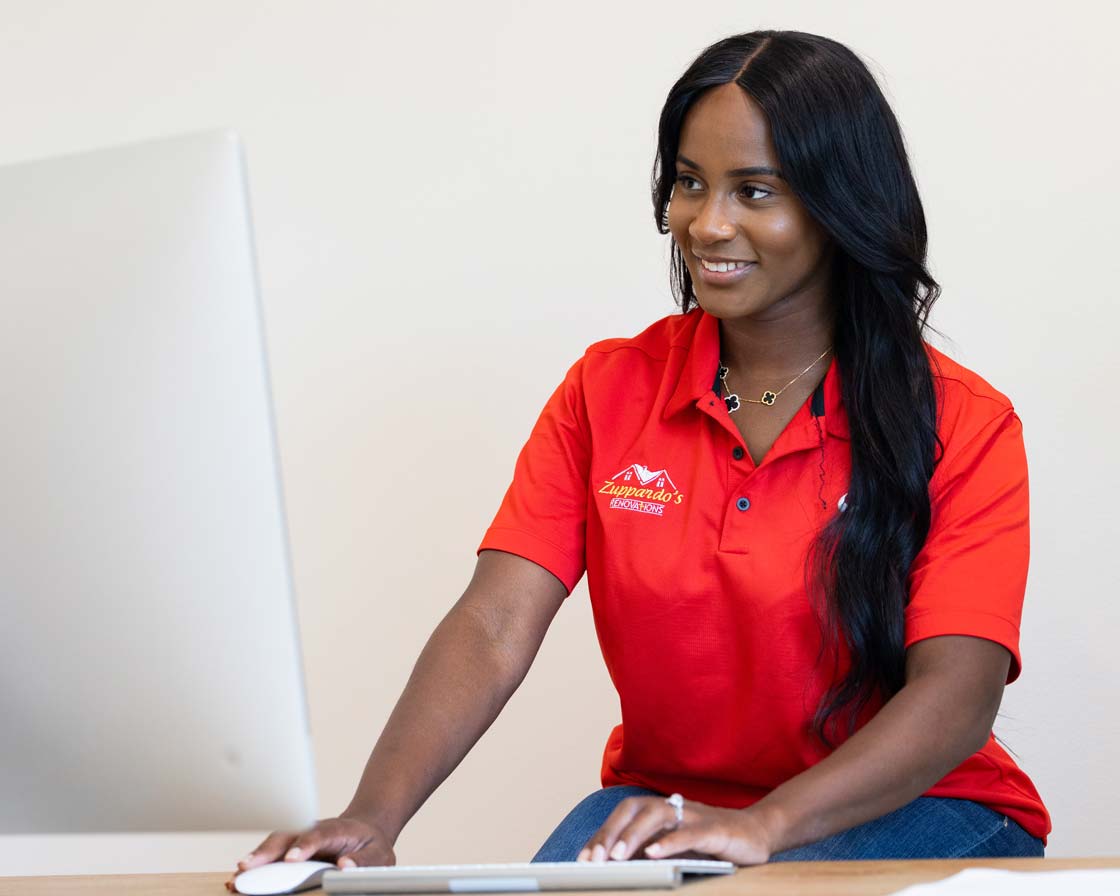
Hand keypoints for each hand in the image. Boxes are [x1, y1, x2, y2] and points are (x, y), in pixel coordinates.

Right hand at [226, 813, 395, 890]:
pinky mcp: (292, 849)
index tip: (291, 859)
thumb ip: (364, 861)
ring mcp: (300, 838)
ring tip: (237, 878)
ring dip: (255, 859)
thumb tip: (345, 867)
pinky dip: (255, 866)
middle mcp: (313, 830)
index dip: (304, 845)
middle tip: (247, 867)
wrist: (366, 830)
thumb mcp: (379, 854)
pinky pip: (271, 855)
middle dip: (267, 851)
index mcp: (337, 830)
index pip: (318, 834)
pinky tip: (239, 880)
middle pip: (287, 836)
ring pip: (274, 844)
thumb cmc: (371, 845)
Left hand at [576, 794, 774, 865]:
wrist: (758, 832)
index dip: (602, 833)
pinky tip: (654, 854)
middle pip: (634, 810)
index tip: (583, 859)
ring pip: (657, 816)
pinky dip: (670, 842)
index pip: (624, 815)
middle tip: (593, 860)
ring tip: (616, 858)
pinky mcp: (716, 829)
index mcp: (661, 810)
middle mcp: (674, 807)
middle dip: (611, 833)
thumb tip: (615, 867)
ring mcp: (694, 815)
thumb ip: (650, 850)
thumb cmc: (711, 843)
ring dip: (633, 835)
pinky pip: (690, 833)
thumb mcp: (676, 847)